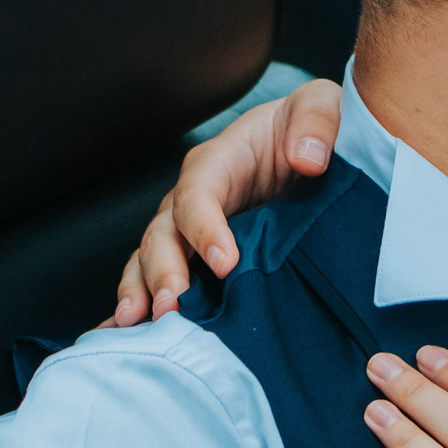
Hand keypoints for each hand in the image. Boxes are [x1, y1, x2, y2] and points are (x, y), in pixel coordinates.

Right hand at [106, 77, 343, 324]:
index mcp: (220, 162)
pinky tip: (126, 338)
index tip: (226, 263)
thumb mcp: (322, 108)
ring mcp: (191, 230)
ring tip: (139, 326)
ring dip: (142, 293)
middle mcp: (195, 198)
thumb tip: (307, 158)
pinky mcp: (199, 257)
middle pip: (163, 233)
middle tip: (171, 307)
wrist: (316, 148)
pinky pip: (159, 280)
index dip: (205, 228)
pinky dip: (140, 307)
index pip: (199, 193)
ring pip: (151, 261)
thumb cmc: (313, 128)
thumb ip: (315, 122)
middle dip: (162, 271)